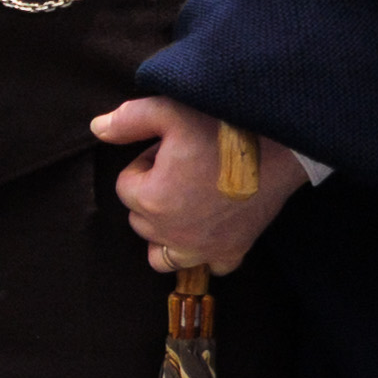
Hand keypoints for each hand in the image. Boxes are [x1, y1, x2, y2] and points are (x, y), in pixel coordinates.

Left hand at [90, 95, 301, 272]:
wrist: (280, 143)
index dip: (145, 165)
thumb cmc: (224, 126)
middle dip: (153, 196)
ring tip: (185, 205)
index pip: (126, 187)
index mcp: (151, 200)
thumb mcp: (171, 111)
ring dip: (166, 234)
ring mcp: (202, 248)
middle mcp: (172, 233)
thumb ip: (129, 120)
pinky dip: (205, 253)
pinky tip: (212, 229)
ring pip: (163, 255)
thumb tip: (97, 129)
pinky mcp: (232, 252)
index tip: (169, 151)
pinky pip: (209, 266)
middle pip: (141, 220)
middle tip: (183, 169)